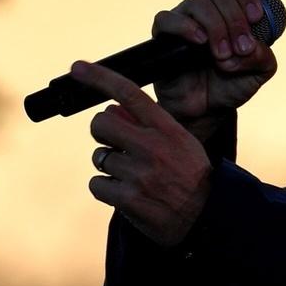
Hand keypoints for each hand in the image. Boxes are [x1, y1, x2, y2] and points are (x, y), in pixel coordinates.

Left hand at [70, 60, 212, 247]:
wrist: (208, 217)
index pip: (129, 93)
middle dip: (102, 132)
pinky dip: (106, 189)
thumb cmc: (190, 175)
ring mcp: (139, 174)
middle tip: (115, 143)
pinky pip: (96, 184)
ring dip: (109, 166)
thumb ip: (146, 125)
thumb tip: (110, 109)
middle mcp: (152, 147)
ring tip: (132, 177)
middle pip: (101, 123)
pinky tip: (126, 193)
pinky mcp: (129, 200)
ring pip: (99, 157)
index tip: (77, 67)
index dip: (99, 77)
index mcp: (167, 128)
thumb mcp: (178, 142)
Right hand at [150, 0, 276, 129]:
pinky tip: (200, 42)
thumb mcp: (261, 70)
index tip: (256, 17)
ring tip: (223, 56)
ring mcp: (184, 20)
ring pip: (198, 2)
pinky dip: (185, 26)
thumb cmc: (232, 84)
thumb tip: (246, 46)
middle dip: (235, 19)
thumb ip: (264, 55)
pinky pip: (167, 19)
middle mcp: (207, 9)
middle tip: (241, 48)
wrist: (207, 110)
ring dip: (217, 27)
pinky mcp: (162, 36)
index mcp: (231, 9)